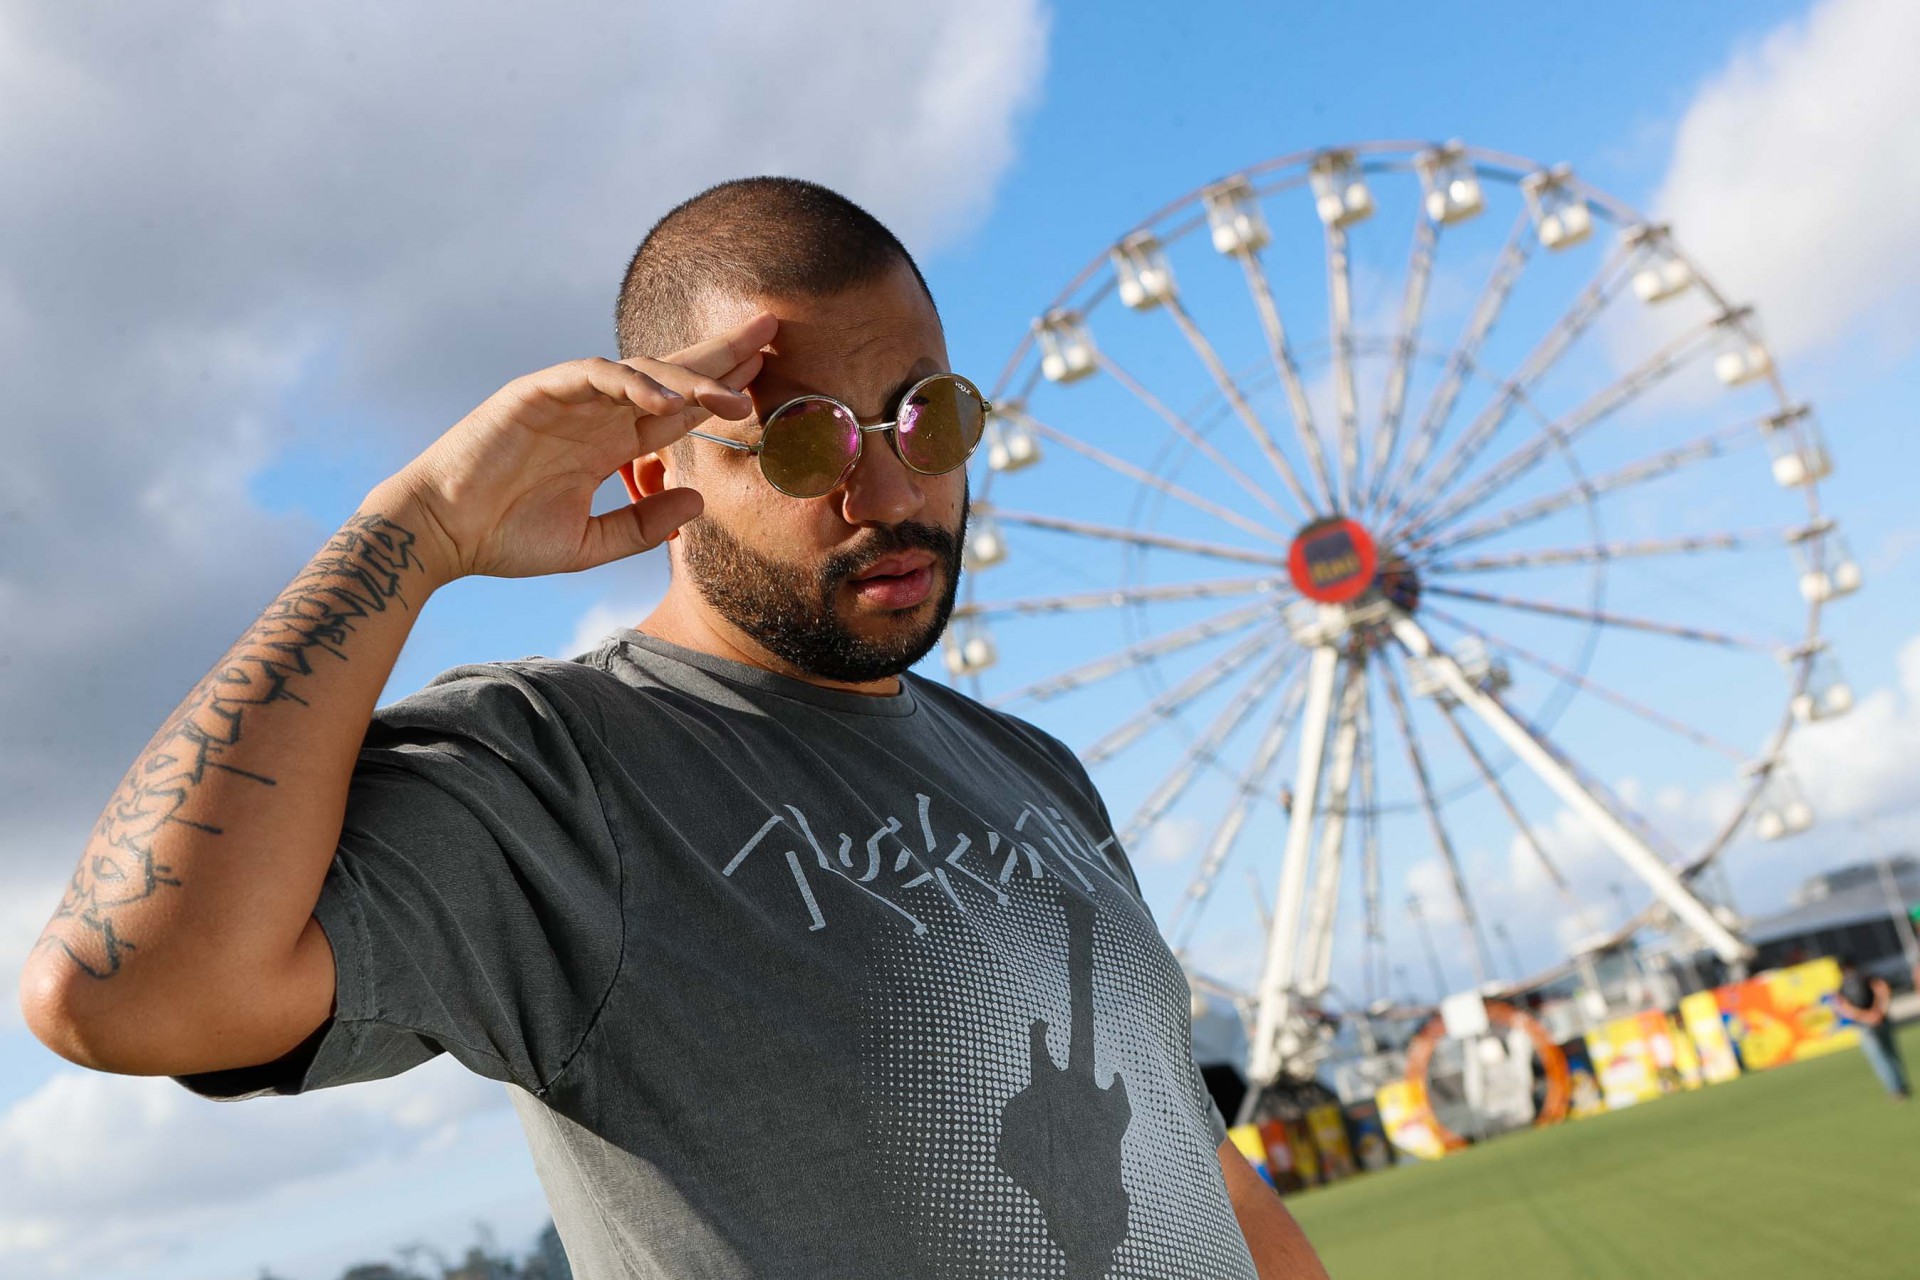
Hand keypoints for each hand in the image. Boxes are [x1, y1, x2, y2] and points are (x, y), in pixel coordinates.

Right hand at [367, 312, 776, 582]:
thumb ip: (644, 525)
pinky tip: (668, 398)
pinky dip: (632, 381)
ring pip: (641, 370)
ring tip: (738, 391)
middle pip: (670, 374)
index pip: (677, 408)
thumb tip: (699, 503)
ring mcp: (568, 398)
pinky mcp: (536, 391)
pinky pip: (594, 376)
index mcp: (609, 442)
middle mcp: (595, 413)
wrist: (441, 536)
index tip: (766, 381)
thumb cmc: (504, 539)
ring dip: (690, 377)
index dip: (721, 392)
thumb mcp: (590, 544)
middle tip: (771, 330)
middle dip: (721, 353)